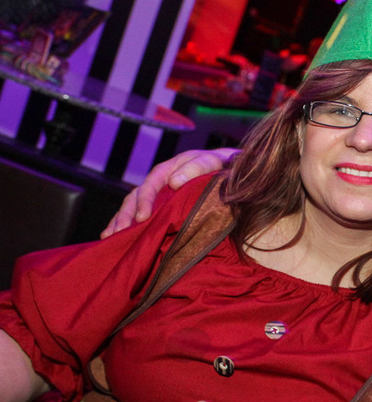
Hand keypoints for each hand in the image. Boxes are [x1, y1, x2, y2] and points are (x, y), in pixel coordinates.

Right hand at [100, 148, 238, 237]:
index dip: (145, 201)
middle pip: (134, 198)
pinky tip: (116, 239)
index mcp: (168, 170)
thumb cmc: (222, 166)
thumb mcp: (212, 162)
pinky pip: (140, 216)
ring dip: (120, 222)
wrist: (231, 170)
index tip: (143, 218)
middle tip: (119, 234)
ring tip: (110, 239)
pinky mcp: (161, 208)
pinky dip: (128, 226)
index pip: (150, 185)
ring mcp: (158, 196)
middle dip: (125, 216)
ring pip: (132, 208)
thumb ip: (196, 168)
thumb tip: (174, 182)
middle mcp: (158, 182)